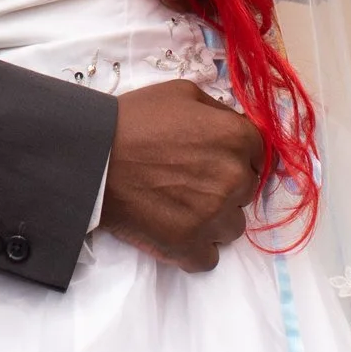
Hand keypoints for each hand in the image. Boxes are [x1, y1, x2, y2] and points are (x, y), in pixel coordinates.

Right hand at [99, 81, 262, 271]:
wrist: (92, 156)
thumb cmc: (135, 119)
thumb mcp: (183, 94)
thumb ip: (219, 113)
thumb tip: (236, 130)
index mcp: (237, 138)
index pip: (258, 156)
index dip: (235, 156)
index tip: (211, 159)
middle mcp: (235, 179)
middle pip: (246, 192)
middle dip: (224, 187)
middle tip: (189, 180)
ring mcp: (214, 216)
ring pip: (233, 227)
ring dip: (213, 220)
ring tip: (181, 207)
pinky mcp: (191, 247)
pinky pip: (209, 257)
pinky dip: (195, 248)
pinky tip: (175, 229)